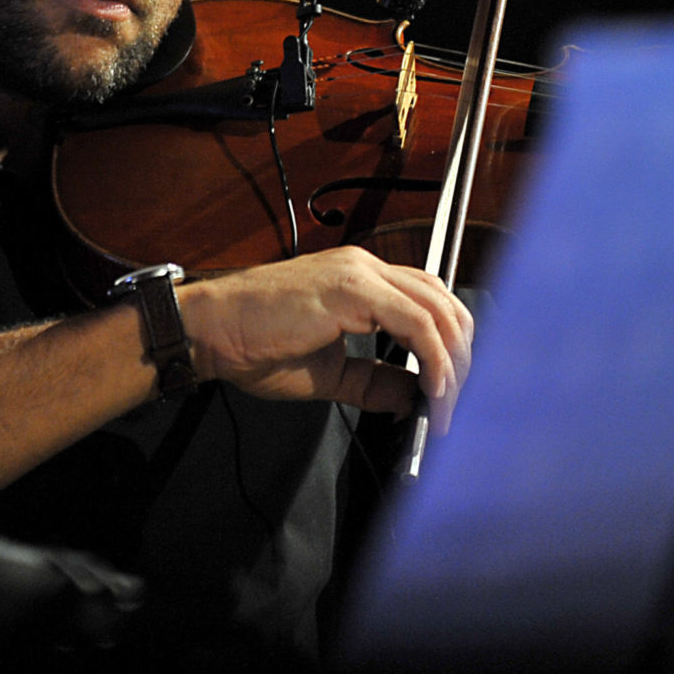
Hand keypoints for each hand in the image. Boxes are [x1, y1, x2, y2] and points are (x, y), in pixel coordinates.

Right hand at [176, 246, 473, 430]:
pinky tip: (433, 391)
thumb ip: (375, 382)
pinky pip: (418, 324)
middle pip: (446, 304)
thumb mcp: (329, 373)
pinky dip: (435, 361)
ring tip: (448, 405)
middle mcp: (366, 267)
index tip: (450, 393)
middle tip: (456, 405)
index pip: (430, 303)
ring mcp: (361, 274)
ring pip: (440, 311)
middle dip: (464, 358)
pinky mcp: (353, 290)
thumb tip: (414, 399)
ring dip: (455, 364)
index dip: (451, 348)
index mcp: (361, 280)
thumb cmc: (253, 344)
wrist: (210, 330)